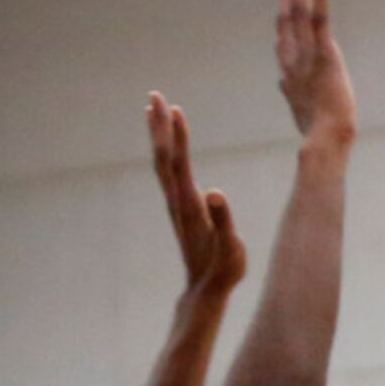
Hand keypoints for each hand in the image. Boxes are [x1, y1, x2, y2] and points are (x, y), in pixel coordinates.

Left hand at [147, 91, 246, 296]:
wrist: (204, 290)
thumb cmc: (222, 270)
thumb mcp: (230, 248)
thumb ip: (223, 220)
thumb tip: (215, 193)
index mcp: (190, 206)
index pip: (180, 164)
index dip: (177, 137)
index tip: (175, 109)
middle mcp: (177, 201)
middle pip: (164, 157)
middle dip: (159, 126)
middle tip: (155, 95)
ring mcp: (176, 204)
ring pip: (162, 163)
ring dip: (158, 134)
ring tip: (154, 108)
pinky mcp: (180, 208)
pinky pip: (168, 172)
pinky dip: (166, 150)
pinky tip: (167, 142)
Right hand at [275, 0, 356, 146]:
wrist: (325, 140)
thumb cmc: (317, 131)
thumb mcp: (299, 110)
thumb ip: (290, 92)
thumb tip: (281, 84)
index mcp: (289, 73)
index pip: (283, 39)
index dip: (280, 18)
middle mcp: (293, 60)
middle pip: (285, 19)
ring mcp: (308, 55)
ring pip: (298, 13)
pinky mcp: (325, 53)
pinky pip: (320, 19)